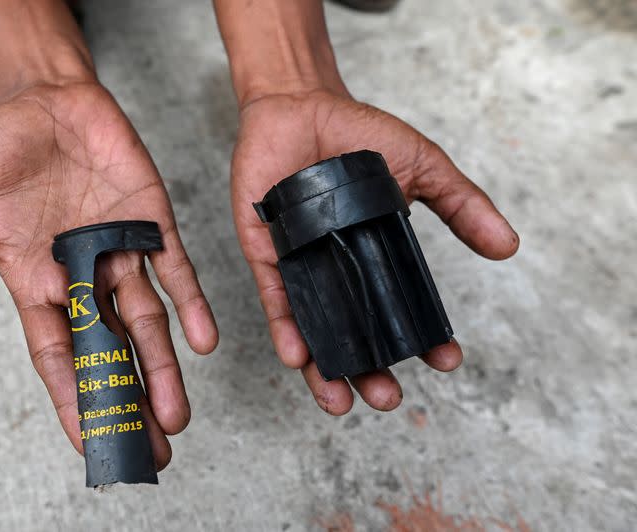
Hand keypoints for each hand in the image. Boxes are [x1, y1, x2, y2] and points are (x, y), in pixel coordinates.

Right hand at [0, 82, 218, 466]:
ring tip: (176, 419)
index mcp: (37, 284)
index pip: (60, 357)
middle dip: (130, 402)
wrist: (41, 99)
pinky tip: (203, 341)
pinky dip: (190, 303)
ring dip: (164, 368)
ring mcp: (121, 251)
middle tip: (152, 453)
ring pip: (147, 322)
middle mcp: (83, 277)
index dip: (76, 402)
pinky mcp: (152, 221)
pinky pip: (174, 269)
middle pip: (111, 353)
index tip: (93, 446)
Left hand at [230, 88, 518, 414]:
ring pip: (314, 328)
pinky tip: (298, 357)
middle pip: (355, 332)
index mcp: (375, 256)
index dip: (422, 339)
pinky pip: (276, 296)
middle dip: (369, 371)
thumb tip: (507, 246)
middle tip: (388, 398)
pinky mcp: (266, 253)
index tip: (444, 361)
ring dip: (325, 368)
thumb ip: (460, 205)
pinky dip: (287, 327)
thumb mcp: (421, 167)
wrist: (302, 104)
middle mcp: (338, 270)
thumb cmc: (359, 134)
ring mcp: (301, 264)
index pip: (400, 309)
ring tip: (341, 402)